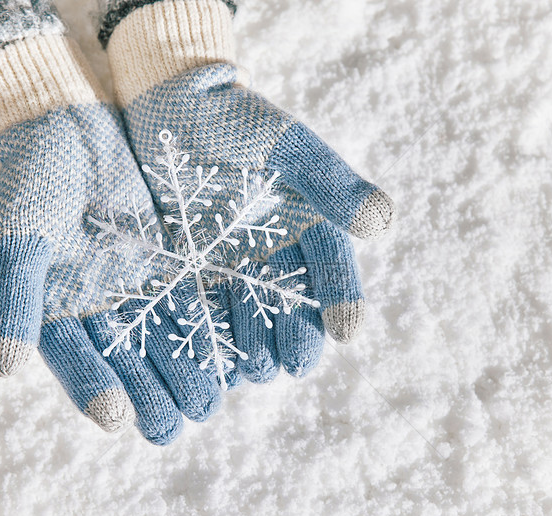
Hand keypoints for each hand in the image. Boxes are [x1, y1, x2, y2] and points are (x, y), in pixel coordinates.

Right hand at [0, 36, 221, 441]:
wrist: (73, 125)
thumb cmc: (34, 178)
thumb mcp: (20, 234)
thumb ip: (15, 297)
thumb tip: (2, 367)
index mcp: (57, 313)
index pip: (76, 361)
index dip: (93, 388)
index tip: (116, 417)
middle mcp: (102, 310)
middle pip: (128, 362)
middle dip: (154, 391)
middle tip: (180, 419)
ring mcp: (140, 288)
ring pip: (166, 338)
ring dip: (188, 368)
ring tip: (211, 400)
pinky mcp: (174, 264)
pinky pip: (194, 300)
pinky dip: (211, 324)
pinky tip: (233, 349)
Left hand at [106, 1, 393, 382]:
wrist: (169, 108)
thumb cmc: (235, 119)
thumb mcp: (286, 144)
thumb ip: (331, 182)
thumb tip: (383, 221)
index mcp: (308, 225)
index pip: (332, 268)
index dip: (341, 300)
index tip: (346, 331)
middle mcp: (275, 254)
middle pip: (292, 306)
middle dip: (293, 336)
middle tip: (287, 362)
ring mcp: (233, 268)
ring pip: (251, 318)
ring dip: (254, 346)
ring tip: (251, 370)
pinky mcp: (190, 274)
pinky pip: (204, 312)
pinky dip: (208, 335)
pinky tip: (206, 358)